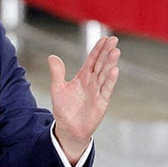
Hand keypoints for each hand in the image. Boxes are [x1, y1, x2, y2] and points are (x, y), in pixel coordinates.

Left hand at [48, 36, 119, 163]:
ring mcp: (98, 91)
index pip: (92, 60)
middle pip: (101, 64)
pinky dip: (110, 80)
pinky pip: (106, 89)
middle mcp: (92, 82)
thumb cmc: (64, 109)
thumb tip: (52, 56)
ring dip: (110, 63)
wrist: (68, 128)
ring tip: (115, 51)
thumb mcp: (58, 88)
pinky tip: (115, 70)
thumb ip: (57, 72)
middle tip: (114, 40)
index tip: (105, 38)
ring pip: (105, 74)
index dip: (98, 49)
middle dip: (107, 52)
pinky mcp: (101, 102)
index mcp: (83, 77)